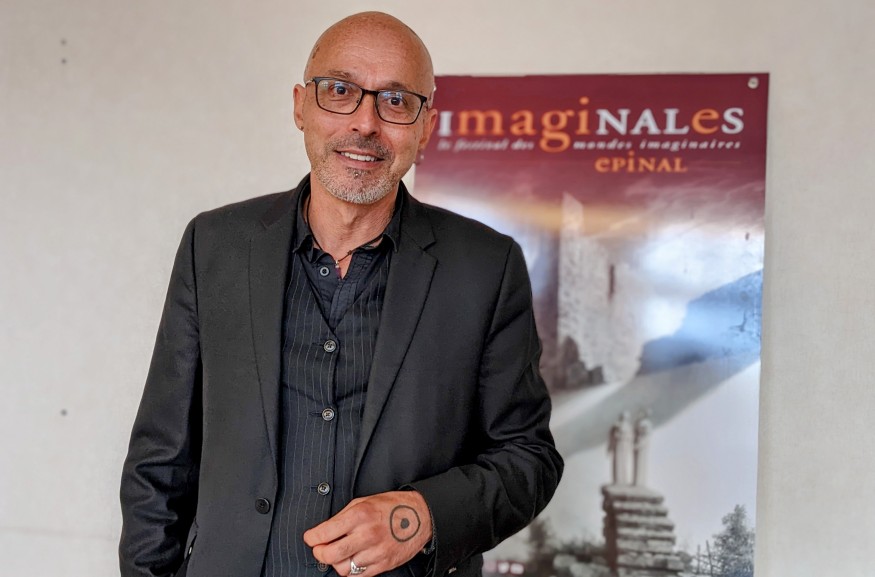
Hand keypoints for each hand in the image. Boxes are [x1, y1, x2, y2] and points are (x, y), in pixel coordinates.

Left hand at [303, 490, 431, 575]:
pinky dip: (351, 570)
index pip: (324, 532)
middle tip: (320, 549)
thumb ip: (343, 517)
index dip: (312, 537)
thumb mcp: (364, 502)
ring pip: (343, 568)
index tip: (310, 538)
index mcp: (360, 515)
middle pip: (330, 555)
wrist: (420, 516)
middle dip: (319, 553)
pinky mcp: (384, 564)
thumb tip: (323, 531)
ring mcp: (376, 552)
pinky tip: (353, 560)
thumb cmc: (391, 506)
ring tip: (340, 553)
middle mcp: (367, 534)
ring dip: (337, 563)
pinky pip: (358, 576)